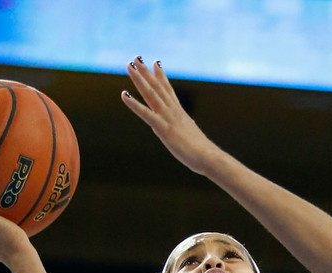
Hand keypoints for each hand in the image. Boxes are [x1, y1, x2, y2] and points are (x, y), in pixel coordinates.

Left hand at [122, 57, 217, 173]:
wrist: (207, 156)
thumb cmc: (203, 152)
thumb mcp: (192, 138)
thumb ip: (186, 132)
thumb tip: (186, 132)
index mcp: (180, 114)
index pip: (168, 91)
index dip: (161, 76)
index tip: (156, 63)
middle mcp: (173, 111)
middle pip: (157, 87)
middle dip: (146, 72)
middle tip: (136, 57)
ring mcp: (167, 118)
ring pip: (150, 94)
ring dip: (139, 79)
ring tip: (129, 65)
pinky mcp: (163, 128)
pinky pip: (146, 114)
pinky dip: (134, 104)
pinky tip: (124, 95)